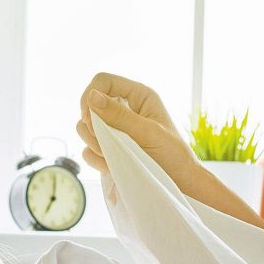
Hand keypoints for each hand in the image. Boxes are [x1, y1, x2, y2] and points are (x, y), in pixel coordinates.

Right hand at [74, 73, 198, 182]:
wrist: (179, 182)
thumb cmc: (172, 153)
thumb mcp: (147, 132)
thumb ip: (119, 115)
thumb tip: (92, 96)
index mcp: (138, 95)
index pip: (103, 81)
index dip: (90, 95)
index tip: (88, 118)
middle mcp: (125, 108)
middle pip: (89, 105)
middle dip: (93, 126)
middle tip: (109, 143)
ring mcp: (115, 129)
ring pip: (85, 127)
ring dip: (95, 143)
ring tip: (115, 156)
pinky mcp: (110, 147)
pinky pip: (88, 149)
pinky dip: (96, 159)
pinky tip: (113, 166)